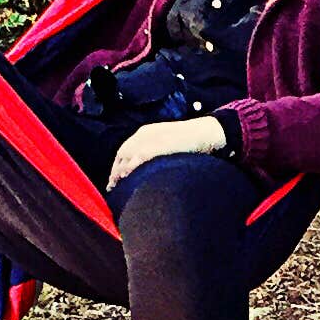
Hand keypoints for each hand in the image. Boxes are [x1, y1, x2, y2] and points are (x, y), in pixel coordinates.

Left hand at [106, 115, 228, 188]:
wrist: (208, 134)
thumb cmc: (193, 142)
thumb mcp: (170, 145)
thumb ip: (157, 154)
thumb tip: (149, 171)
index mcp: (147, 132)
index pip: (125, 149)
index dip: (118, 165)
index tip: (115, 179)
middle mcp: (144, 134)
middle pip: (122, 153)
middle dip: (115, 170)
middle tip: (112, 187)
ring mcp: (150, 138)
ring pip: (126, 156)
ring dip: (118, 172)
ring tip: (115, 187)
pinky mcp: (157, 145)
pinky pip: (138, 158)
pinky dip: (130, 168)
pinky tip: (126, 179)